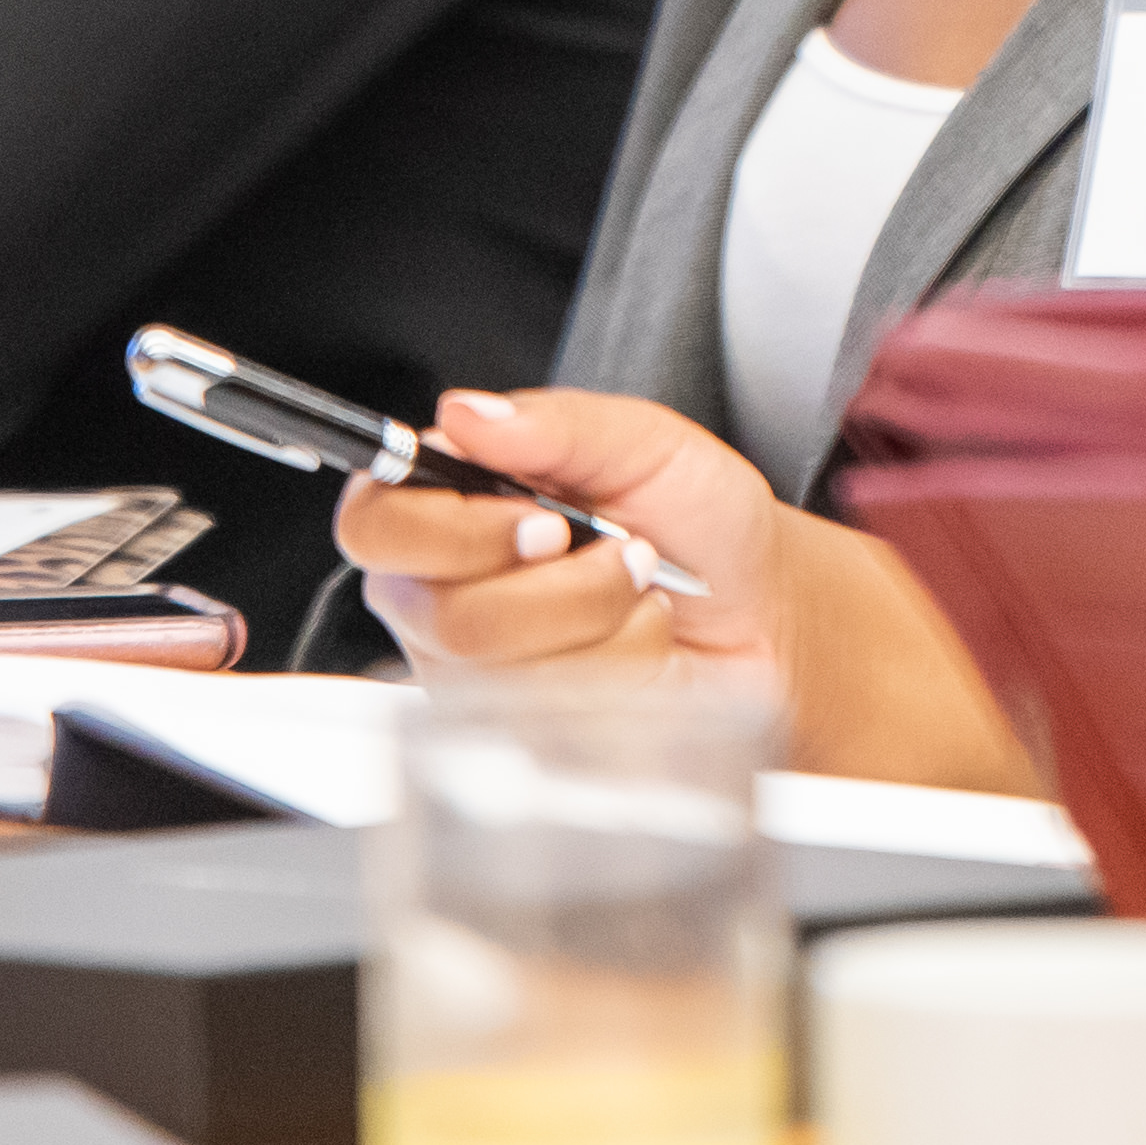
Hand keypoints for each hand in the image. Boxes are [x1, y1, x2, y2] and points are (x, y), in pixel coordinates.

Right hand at [341, 385, 1048, 790]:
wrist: (771, 617)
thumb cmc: (703, 526)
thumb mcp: (646, 444)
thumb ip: (557, 424)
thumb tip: (465, 412)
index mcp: (454, 504)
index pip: (374, 519)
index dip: (444, 527)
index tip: (534, 515)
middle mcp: (447, 589)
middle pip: (430, 605)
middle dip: (546, 578)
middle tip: (609, 547)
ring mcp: (482, 670)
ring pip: (496, 662)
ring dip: (593, 615)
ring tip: (639, 587)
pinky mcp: (525, 731)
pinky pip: (550, 710)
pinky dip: (618, 667)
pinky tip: (642, 644)